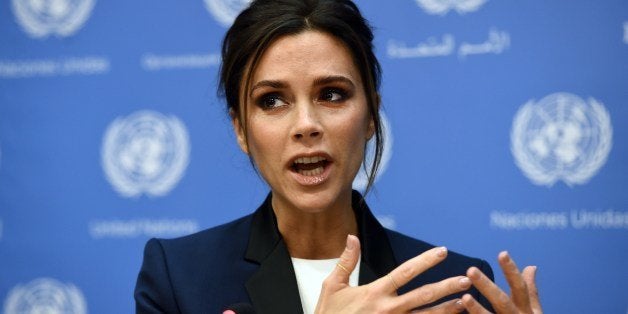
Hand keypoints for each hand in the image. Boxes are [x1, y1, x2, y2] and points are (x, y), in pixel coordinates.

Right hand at [315, 235, 469, 313]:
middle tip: (466, 280)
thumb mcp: (332, 286)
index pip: (405, 272)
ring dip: (447, 310)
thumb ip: (346, 261)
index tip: (442, 252)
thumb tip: (352, 237)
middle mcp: (388, 309)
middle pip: (423, 296)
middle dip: (446, 287)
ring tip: (466, 303)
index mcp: (375, 292)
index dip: (425, 261)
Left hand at [462, 251, 541, 313]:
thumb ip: (530, 290)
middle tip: (470, 270)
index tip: (502, 253)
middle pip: (502, 301)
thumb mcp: (533, 311)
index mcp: (526, 310)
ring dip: (477, 309)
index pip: (519, 287)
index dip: (511, 271)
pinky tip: (459, 313)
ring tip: (465, 297)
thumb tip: (531, 267)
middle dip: (487, 286)